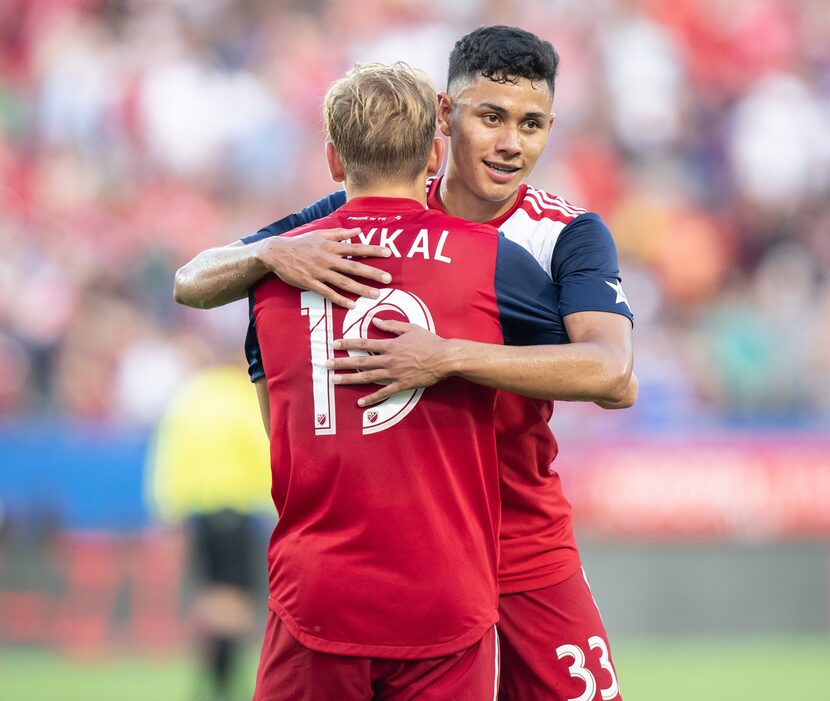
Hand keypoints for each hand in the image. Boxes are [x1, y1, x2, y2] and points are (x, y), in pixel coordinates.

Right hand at [256, 228, 391, 307]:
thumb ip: (340, 233)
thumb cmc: (301, 243)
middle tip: (388, 279)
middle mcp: (328, 259)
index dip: (373, 251)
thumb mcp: (320, 233)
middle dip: (372, 273)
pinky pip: (328, 293)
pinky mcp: (311, 283)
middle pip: (354, 267)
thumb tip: (358, 231)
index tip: (389, 254)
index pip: (357, 248)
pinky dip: (340, 299)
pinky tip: (351, 305)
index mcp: (332, 246)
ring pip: (343, 282)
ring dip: (360, 289)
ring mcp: (319, 272)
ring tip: (375, 295)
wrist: (277, 253)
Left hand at [327, 319, 454, 405]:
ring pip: (367, 377)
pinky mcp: (401, 385)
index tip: (334, 344)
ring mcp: (394, 374)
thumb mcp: (410, 328)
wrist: (444, 358)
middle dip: (342, 363)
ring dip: (350, 379)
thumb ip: (391, 325)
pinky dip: (371, 398)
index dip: (347, 343)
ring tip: (335, 381)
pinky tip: (360, 402)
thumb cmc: (429, 341)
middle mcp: (388, 360)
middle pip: (361, 361)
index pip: (364, 344)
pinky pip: (383, 393)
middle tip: (326, 365)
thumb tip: (375, 321)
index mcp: (390, 345)